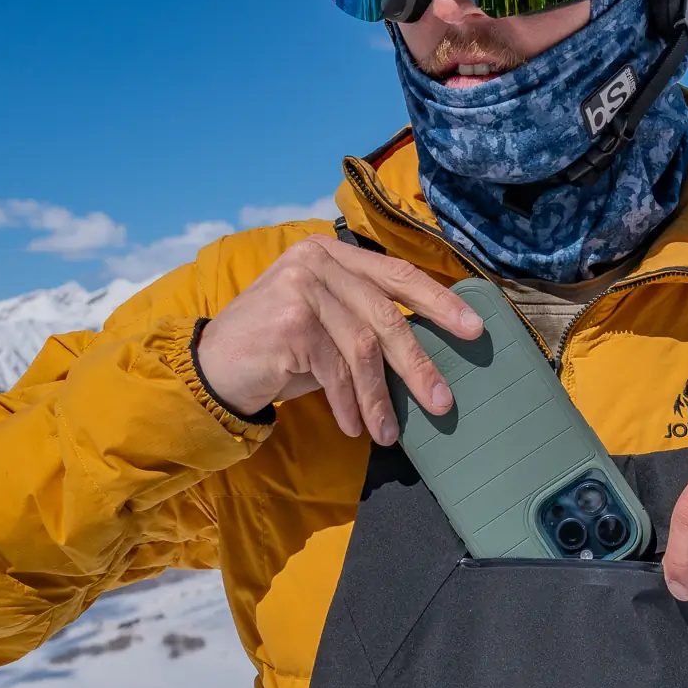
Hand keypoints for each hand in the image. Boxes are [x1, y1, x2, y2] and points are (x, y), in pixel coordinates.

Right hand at [194, 235, 484, 444]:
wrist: (212, 369)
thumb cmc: (278, 353)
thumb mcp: (328, 328)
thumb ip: (368, 324)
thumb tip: (431, 355)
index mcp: (332, 253)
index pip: (397, 274)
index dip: (440, 301)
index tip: (475, 329)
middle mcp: (317, 260)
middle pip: (386, 314)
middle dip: (418, 363)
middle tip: (444, 401)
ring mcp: (301, 286)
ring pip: (363, 348)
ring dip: (380, 398)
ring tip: (389, 433)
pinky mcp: (290, 321)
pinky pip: (335, 371)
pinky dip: (348, 404)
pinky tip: (354, 426)